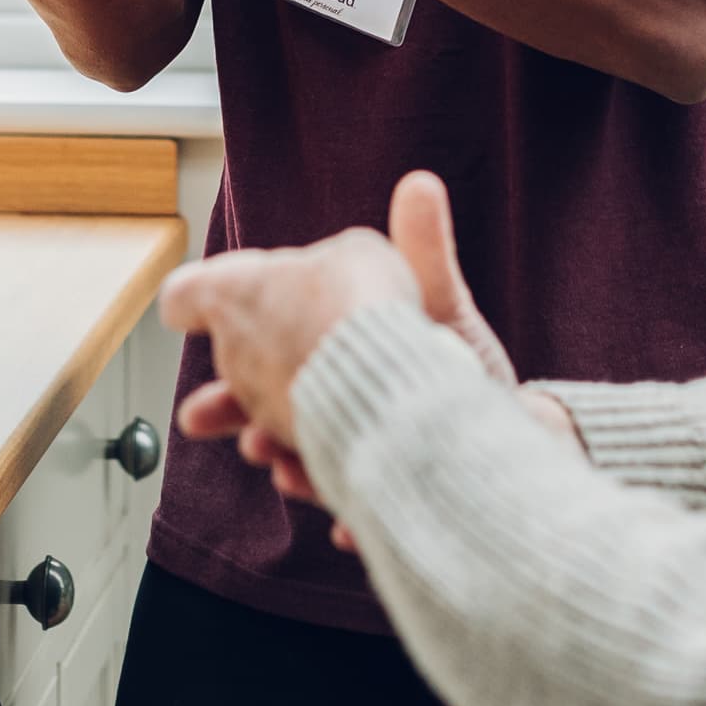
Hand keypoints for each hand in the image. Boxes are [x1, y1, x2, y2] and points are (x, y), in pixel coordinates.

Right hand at [173, 173, 573, 548]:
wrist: (515, 423)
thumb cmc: (463, 361)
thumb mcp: (438, 300)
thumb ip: (421, 249)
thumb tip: (422, 181)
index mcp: (334, 355)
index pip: (266, 345)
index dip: (228, 340)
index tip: (190, 322)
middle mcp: (334, 405)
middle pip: (266, 408)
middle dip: (234, 416)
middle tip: (201, 416)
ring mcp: (354, 453)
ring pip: (304, 460)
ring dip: (286, 464)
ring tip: (284, 467)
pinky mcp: (384, 496)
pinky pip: (360, 512)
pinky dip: (348, 519)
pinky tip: (344, 524)